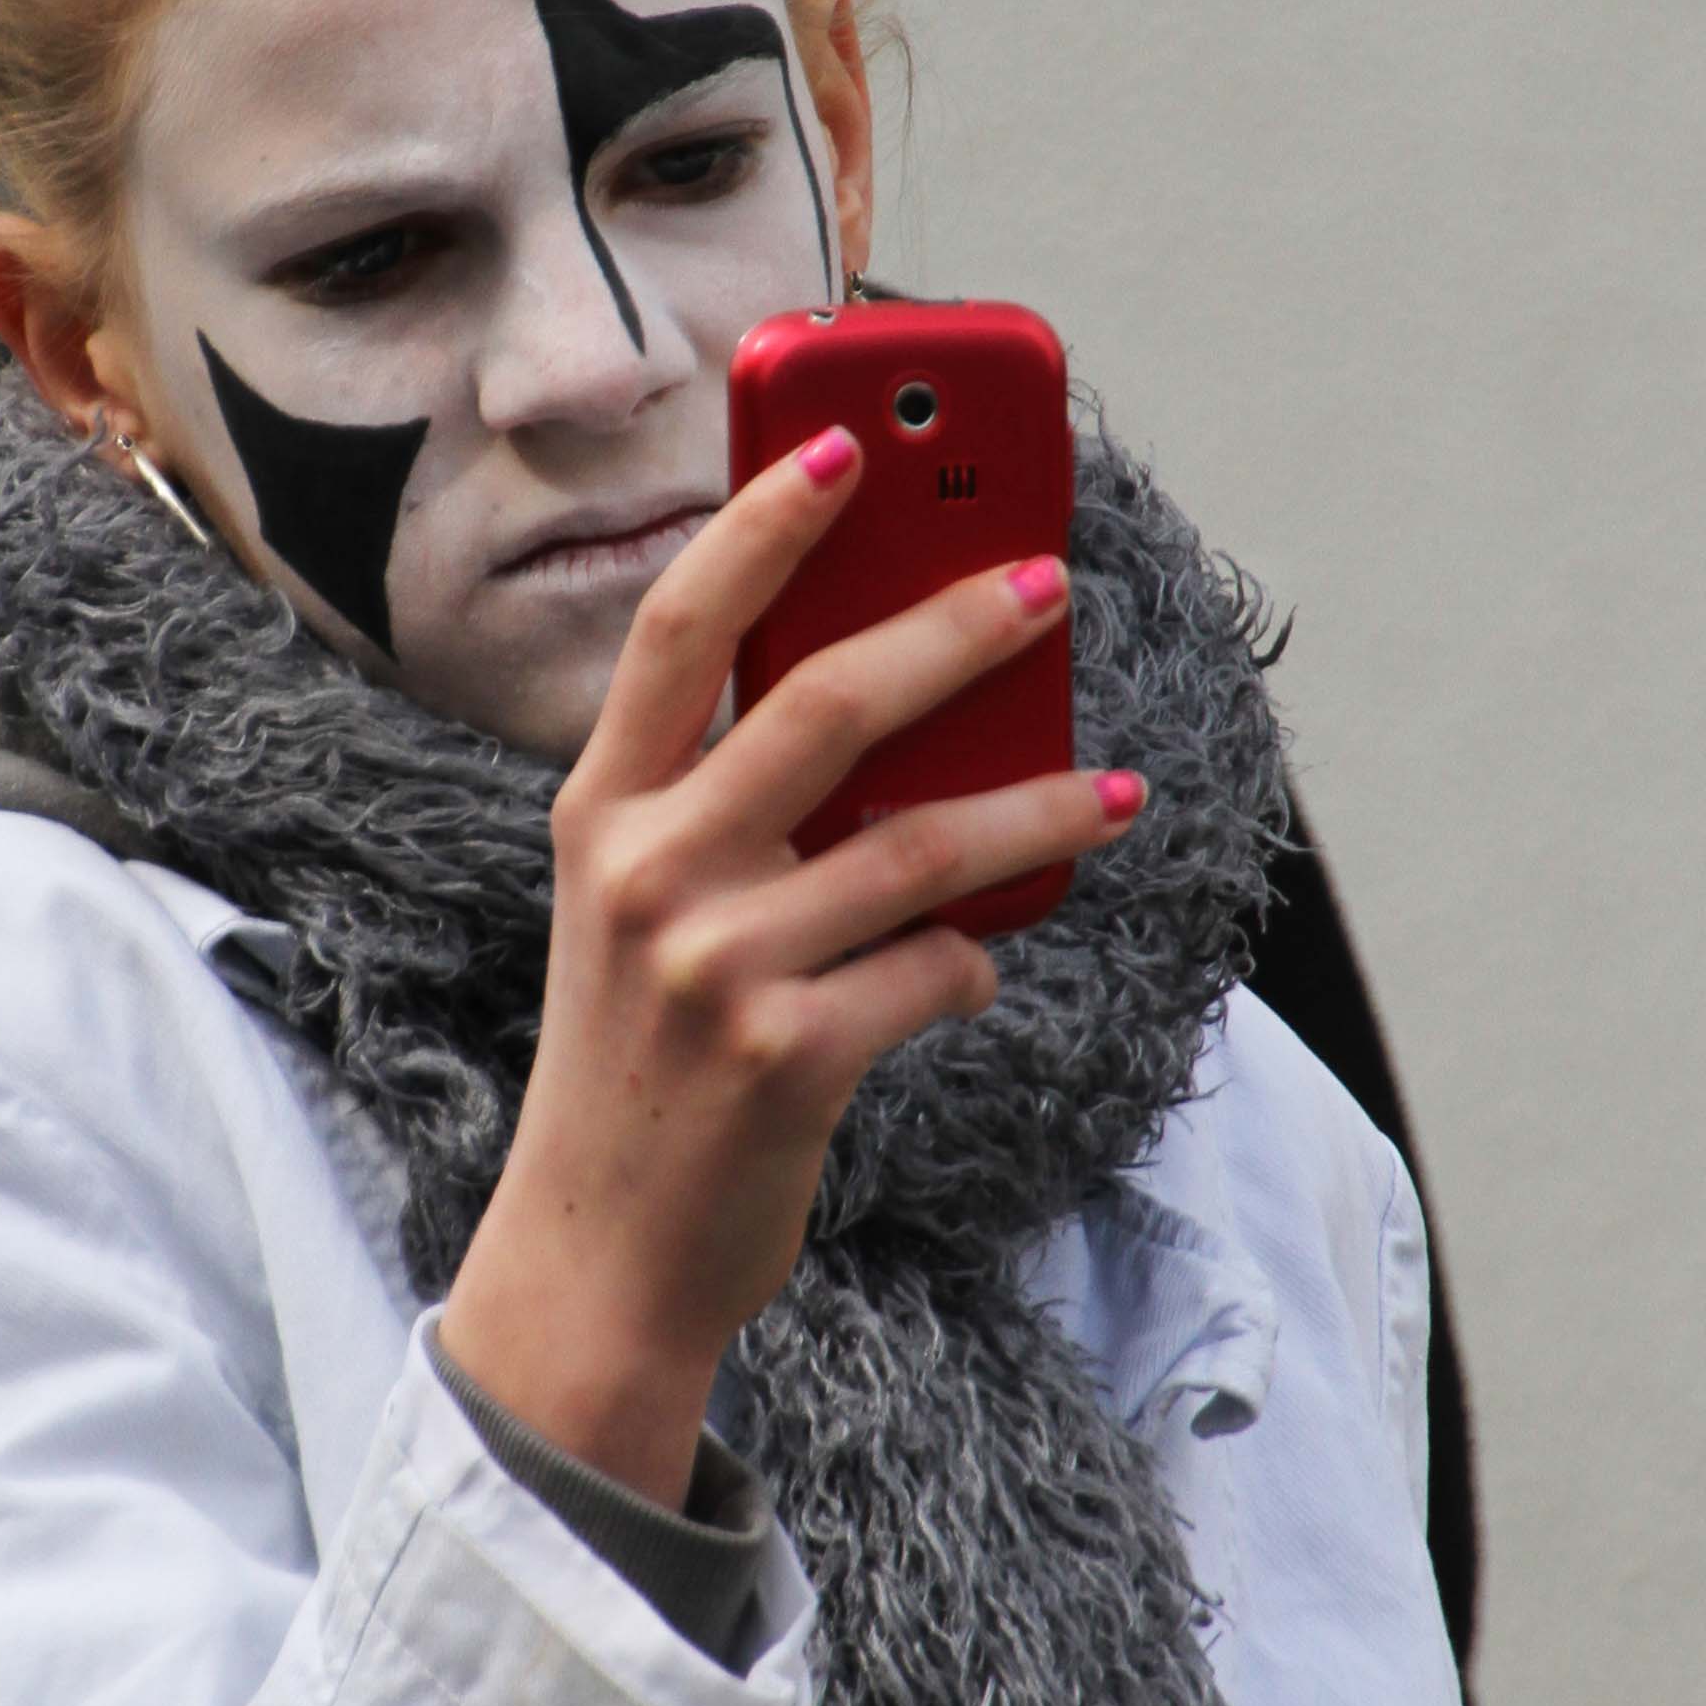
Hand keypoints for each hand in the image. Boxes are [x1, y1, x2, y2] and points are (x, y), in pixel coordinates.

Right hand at [435, 429, 1141, 1509]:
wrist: (596, 1255)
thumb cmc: (643, 1067)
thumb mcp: (642, 916)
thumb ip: (732, 815)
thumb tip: (916, 720)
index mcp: (601, 816)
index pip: (676, 633)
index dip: (760, 529)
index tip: (843, 449)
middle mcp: (647, 874)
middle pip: (822, 705)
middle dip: (950, 630)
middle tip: (1044, 587)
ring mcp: (716, 967)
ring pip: (918, 844)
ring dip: (1037, 811)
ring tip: (1110, 795)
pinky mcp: (789, 1057)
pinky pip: (937, 970)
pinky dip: (975, 963)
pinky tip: (978, 964)